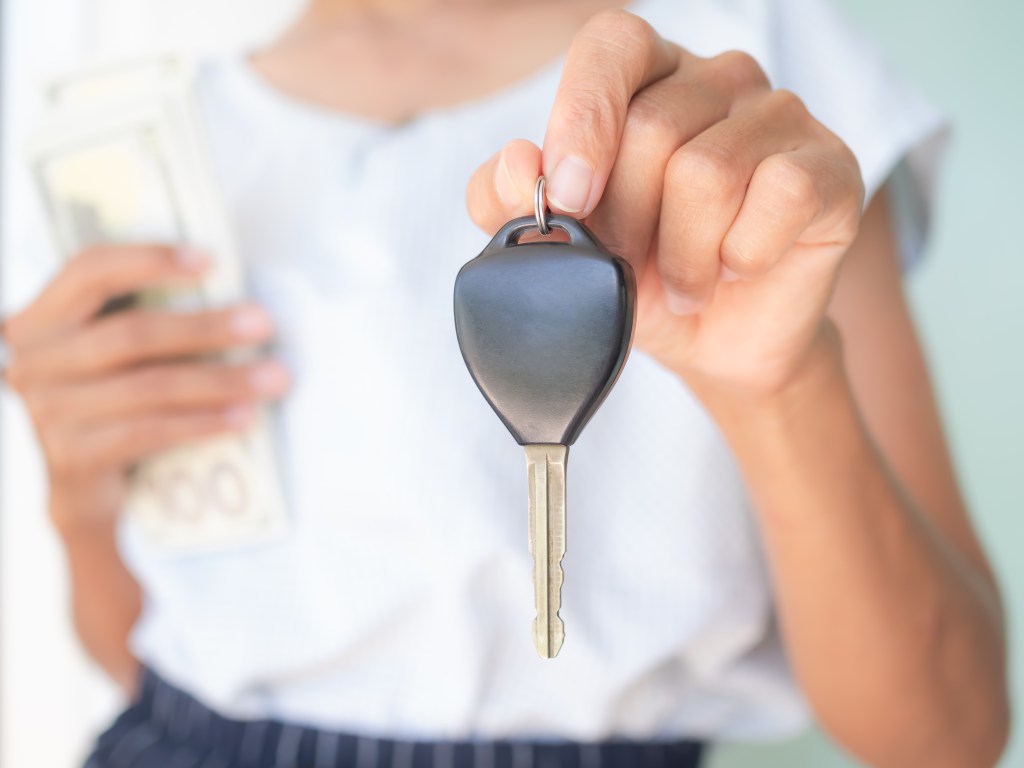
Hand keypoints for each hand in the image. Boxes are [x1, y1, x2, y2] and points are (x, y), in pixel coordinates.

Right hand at [2, 245, 289, 534]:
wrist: (84, 490)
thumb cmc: (114, 404)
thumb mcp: (116, 357)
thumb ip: (149, 321)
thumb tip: (237, 303)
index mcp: (43, 320)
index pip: (89, 270)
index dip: (148, 259)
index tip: (208, 260)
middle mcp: (34, 361)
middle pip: (131, 333)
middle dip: (206, 327)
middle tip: (262, 324)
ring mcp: (47, 411)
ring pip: (147, 386)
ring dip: (219, 380)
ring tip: (271, 378)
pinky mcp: (72, 457)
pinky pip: (148, 432)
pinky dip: (201, 423)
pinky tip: (241, 417)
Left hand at [467, 10, 863, 399]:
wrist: (713, 341)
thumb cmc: (635, 278)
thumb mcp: (555, 249)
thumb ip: (504, 202)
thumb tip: (514, 161)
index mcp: (644, 78)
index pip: (612, 42)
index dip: (584, 115)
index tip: (570, 197)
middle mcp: (716, 78)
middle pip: (653, 127)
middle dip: (628, 222)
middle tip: (633, 265)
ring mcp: (780, 114)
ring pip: (709, 171)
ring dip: (683, 255)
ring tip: (684, 281)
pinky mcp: (831, 165)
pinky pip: (780, 195)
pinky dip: (741, 256)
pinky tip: (736, 270)